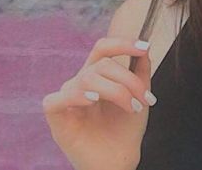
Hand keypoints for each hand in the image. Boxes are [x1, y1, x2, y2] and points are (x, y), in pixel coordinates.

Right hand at [42, 37, 155, 169]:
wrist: (119, 160)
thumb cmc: (125, 129)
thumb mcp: (140, 96)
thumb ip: (141, 71)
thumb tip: (144, 47)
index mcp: (97, 75)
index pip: (103, 49)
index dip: (122, 44)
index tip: (144, 47)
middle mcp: (80, 82)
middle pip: (102, 65)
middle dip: (128, 80)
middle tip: (145, 99)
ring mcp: (67, 98)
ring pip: (87, 78)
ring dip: (116, 91)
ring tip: (132, 108)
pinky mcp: (56, 116)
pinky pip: (59, 98)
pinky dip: (77, 96)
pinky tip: (94, 101)